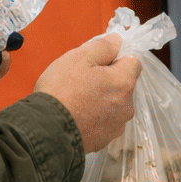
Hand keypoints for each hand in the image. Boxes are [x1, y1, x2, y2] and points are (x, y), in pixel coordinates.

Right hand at [34, 33, 141, 152]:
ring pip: (115, 104)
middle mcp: (127, 106)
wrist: (47, 130)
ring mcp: (117, 126)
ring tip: (78, 99)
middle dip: (108, 79)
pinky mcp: (105, 141)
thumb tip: (117, 41)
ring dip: (103, 99)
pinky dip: (96, 117)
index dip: (117, 57)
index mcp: (123, 83)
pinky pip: (105, 121)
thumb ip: (102, 47)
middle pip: (124, 84)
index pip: (134, 62)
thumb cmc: (62, 90)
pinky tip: (77, 114)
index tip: (99, 60)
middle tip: (82, 78)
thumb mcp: (78, 58)